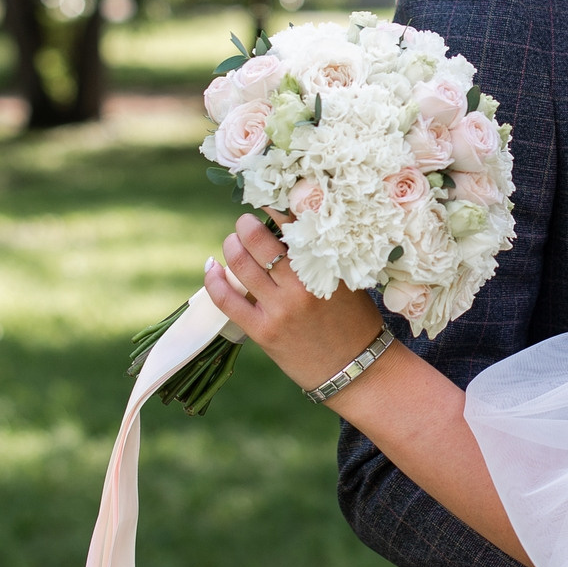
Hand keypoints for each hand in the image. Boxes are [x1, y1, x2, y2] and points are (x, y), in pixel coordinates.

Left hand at [204, 212, 384, 394]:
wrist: (356, 369)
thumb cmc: (356, 320)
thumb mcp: (347, 279)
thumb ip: (321, 255)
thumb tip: (288, 225)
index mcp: (325, 266)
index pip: (293, 223)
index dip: (274, 205)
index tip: (267, 197)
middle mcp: (300, 284)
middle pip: (258, 240)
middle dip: (246, 224)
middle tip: (245, 221)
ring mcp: (279, 309)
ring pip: (240, 264)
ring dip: (231, 245)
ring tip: (233, 241)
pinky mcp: (263, 331)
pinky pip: (227, 299)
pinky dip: (213, 279)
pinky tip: (210, 267)